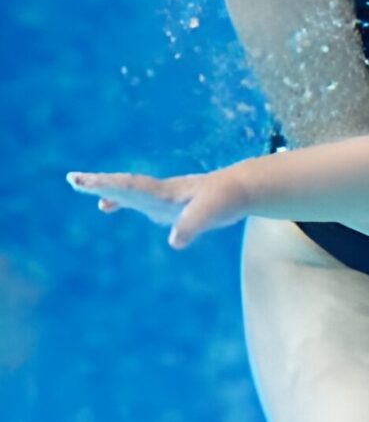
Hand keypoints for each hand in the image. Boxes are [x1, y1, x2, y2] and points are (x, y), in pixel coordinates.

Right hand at [66, 169, 245, 247]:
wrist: (242, 189)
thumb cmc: (228, 198)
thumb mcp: (212, 212)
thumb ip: (192, 225)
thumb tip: (174, 241)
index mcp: (166, 192)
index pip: (131, 187)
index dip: (107, 186)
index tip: (83, 182)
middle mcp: (161, 192)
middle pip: (124, 186)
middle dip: (99, 184)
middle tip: (73, 180)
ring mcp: (163, 197)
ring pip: (129, 192)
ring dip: (106, 191)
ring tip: (83, 189)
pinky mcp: (169, 205)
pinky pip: (139, 202)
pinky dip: (123, 202)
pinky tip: (109, 207)